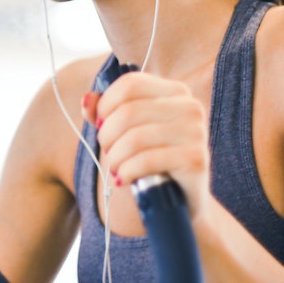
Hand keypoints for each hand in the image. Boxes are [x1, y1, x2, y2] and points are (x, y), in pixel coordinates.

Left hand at [83, 72, 210, 219]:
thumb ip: (105, 113)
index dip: (106, 104)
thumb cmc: (151, 161)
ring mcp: (196, 132)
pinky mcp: (196, 159)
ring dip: (114, 157)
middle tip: (107, 152)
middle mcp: (190, 107)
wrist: (180, 199)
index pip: (131, 84)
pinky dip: (126, 171)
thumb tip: (87, 100)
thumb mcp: (125, 133)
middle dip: (107, 135)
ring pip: (135, 137)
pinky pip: (146, 160)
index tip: (100, 124)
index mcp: (175, 92)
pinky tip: (124, 179)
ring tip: (114, 168)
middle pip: (129, 111)